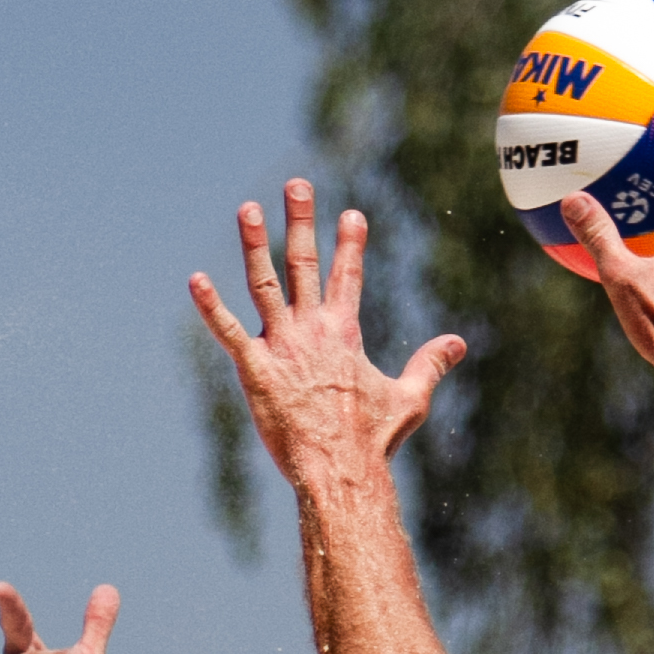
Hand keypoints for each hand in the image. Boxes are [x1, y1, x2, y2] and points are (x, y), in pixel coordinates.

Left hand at [189, 181, 464, 495]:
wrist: (339, 469)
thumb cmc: (373, 439)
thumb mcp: (409, 398)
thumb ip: (429, 365)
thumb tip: (458, 343)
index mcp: (345, 333)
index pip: (348, 276)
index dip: (350, 244)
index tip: (351, 214)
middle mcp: (312, 330)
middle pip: (305, 264)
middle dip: (303, 222)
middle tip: (297, 185)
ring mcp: (281, 347)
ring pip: (264, 284)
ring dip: (256, 245)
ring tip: (249, 208)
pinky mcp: (254, 370)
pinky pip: (228, 333)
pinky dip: (211, 307)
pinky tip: (195, 280)